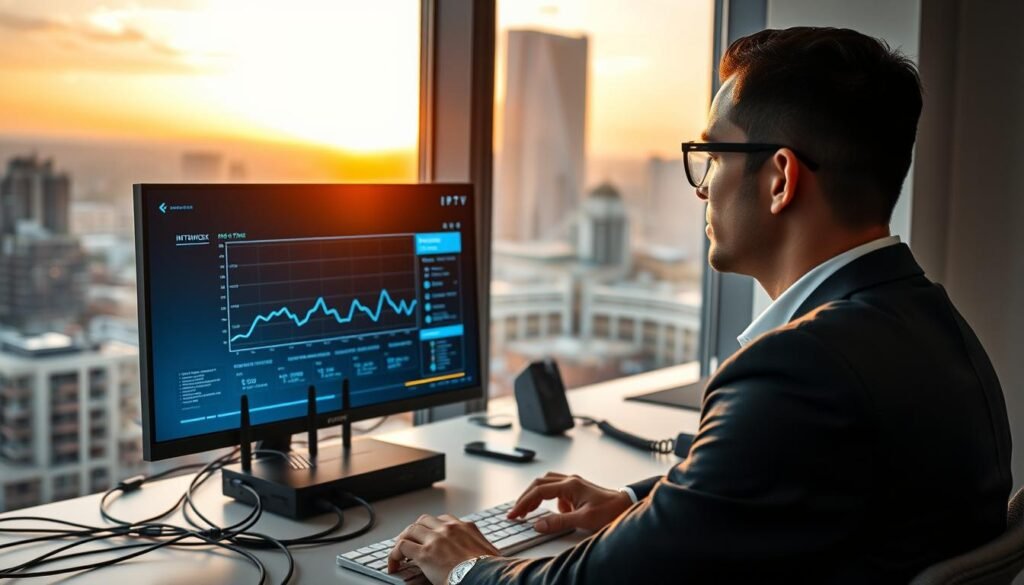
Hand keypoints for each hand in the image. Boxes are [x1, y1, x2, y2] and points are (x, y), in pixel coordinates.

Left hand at [388, 513, 497, 584]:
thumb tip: (487, 558)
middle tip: (410, 542)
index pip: (444, 519)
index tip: (430, 537)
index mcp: (466, 528)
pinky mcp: (424, 553)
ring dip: (403, 540)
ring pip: (410, 530)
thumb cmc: (490, 569)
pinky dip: (394, 555)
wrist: (485, 577)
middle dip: (415, 531)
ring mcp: (435, 539)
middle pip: (424, 521)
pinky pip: (401, 547)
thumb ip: (482, 549)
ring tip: (400, 553)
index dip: (433, 528)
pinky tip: (394, 565)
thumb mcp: (490, 553)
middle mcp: (449, 528)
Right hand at [506, 472, 632, 533]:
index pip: (538, 491)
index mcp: (569, 484)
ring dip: (535, 495)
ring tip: (527, 510)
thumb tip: (538, 525)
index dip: (523, 503)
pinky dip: (548, 499)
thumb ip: (559, 522)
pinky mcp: (576, 490)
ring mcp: (573, 484)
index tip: (514, 514)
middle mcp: (569, 481)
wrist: (626, 505)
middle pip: (539, 484)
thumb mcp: (584, 519)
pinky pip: (556, 491)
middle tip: (515, 512)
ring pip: (546, 484)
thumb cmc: (609, 510)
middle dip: (525, 498)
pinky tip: (554, 512)